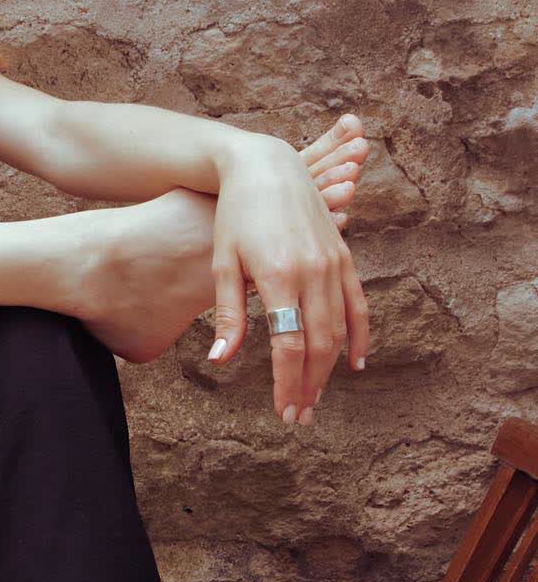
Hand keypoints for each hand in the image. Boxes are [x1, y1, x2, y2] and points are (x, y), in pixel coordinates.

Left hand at [208, 138, 369, 421]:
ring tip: (316, 398)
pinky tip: (354, 363)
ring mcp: (333, 263)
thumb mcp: (224, 263)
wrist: (266, 165)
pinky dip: (359, 335)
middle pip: (318, 345)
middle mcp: (313, 271)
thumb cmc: (236, 214)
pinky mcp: (343, 255)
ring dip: (329, 369)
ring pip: (339, 329)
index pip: (289, 346)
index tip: (283, 411)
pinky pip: (358, 303)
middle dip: (309, 385)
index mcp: (279, 276)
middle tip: (298, 416)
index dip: (287, 383)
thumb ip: (229, 314)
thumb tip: (222, 361)